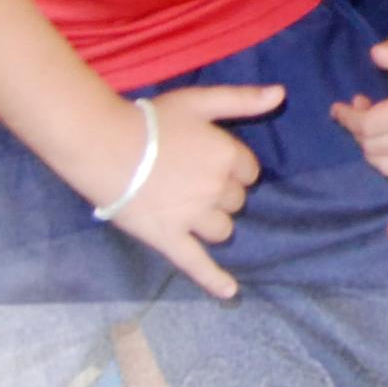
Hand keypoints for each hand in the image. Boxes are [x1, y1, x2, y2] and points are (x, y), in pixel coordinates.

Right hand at [104, 82, 281, 298]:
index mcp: (227, 157)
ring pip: (223, 229)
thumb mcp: (200, 100)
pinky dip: (215, 280)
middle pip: (236, 200)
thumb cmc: (151, 121)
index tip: (207, 159)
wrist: (105, 146)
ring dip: (214, 222)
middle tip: (189, 179)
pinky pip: (197, 265)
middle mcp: (217, 190)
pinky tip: (230, 292)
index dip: (231, 165)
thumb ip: (242, 99)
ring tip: (189, 210)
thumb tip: (282, 94)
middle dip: (221, 193)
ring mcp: (194, 218)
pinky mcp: (169, 239)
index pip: (248, 170)